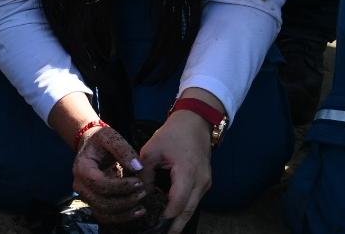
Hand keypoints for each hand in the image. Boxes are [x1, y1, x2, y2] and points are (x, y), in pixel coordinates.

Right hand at [72, 124, 146, 223]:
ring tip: (142, 205)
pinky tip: (137, 211)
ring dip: (125, 212)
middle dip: (125, 200)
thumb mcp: (111, 137)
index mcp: (82, 167)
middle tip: (143, 192)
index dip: (120, 186)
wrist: (91, 147)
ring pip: (104, 213)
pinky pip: (106, 217)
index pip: (99, 183)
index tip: (139, 182)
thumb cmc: (101, 141)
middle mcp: (80, 185)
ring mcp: (85, 196)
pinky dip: (122, 217)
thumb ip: (124, 150)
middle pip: (102, 202)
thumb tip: (138, 168)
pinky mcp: (93, 203)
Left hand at [138, 111, 213, 233]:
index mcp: (187, 173)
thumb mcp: (152, 150)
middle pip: (188, 211)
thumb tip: (138, 191)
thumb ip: (144, 172)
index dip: (166, 216)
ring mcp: (205, 183)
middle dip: (175, 226)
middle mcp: (201, 181)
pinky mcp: (205, 182)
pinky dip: (183, 208)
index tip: (153, 225)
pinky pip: (193, 200)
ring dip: (179, 219)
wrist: (196, 122)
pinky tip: (170, 214)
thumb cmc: (174, 134)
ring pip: (192, 207)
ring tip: (163, 229)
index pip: (178, 203)